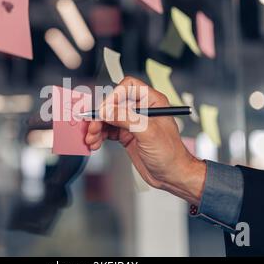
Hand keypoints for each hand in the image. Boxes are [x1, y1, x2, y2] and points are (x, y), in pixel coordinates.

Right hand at [85, 77, 205, 204]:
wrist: (172, 176)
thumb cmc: (171, 154)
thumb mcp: (148, 133)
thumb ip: (126, 119)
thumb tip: (107, 111)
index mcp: (152, 102)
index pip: (128, 87)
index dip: (114, 95)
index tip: (105, 109)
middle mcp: (142, 109)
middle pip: (114, 103)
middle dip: (101, 115)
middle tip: (92, 127)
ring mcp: (133, 123)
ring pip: (108, 118)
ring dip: (97, 127)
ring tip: (91, 138)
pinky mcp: (127, 135)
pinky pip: (108, 130)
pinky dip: (99, 136)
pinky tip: (95, 143)